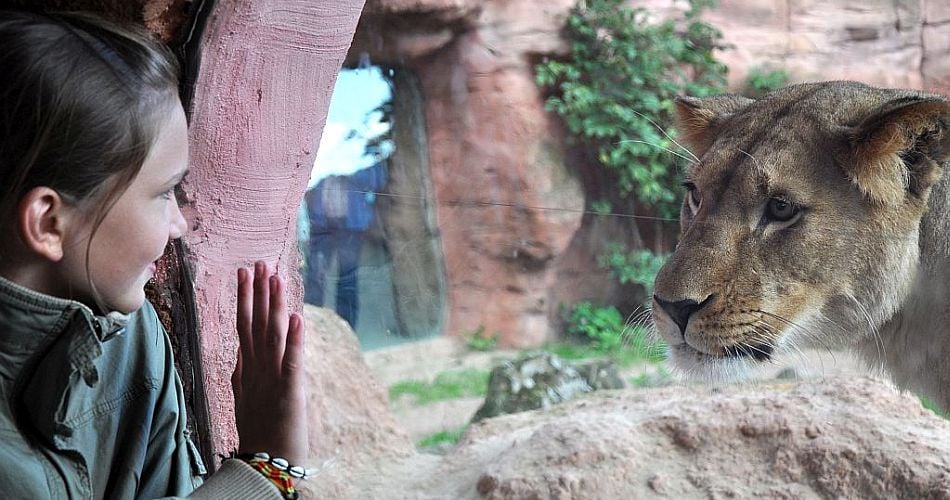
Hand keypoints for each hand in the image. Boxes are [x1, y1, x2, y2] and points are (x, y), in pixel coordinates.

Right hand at [232, 261, 308, 462]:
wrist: (264, 465)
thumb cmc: (261, 433)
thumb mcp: (250, 398)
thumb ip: (245, 373)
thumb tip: (240, 354)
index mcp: (249, 369)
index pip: (246, 326)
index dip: (248, 298)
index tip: (247, 273)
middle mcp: (257, 369)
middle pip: (255, 323)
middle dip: (258, 292)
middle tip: (259, 262)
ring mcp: (272, 379)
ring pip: (273, 335)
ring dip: (274, 305)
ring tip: (275, 277)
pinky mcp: (289, 392)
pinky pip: (293, 362)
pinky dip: (296, 340)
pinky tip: (298, 318)